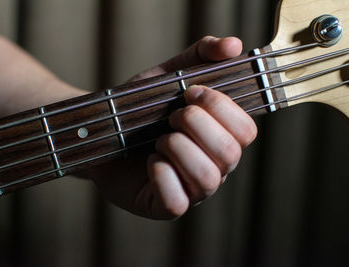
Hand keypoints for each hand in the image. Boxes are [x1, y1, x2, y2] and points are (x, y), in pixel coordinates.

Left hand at [93, 36, 256, 218]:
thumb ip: (201, 55)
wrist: (102, 132)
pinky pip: (177, 201)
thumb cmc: (141, 108)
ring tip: (158, 139)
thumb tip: (234, 45)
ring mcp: (192, 190)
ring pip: (207, 178)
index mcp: (220, 137)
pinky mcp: (166, 206)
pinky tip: (150, 162)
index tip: (191, 91)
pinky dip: (162, 175)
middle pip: (230, 154)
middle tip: (171, 116)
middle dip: (196, 125)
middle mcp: (213, 166)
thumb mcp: (168, 75)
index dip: (222, 107)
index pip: (246, 130)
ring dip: (178, 148)